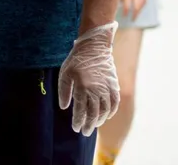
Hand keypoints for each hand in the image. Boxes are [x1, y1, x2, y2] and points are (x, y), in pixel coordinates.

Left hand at [58, 22, 119, 136]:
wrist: (94, 47)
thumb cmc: (76, 60)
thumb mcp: (64, 73)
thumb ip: (64, 91)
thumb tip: (64, 108)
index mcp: (82, 87)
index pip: (81, 110)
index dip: (78, 120)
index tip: (75, 128)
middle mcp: (96, 90)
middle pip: (94, 113)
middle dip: (89, 124)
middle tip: (85, 132)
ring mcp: (106, 88)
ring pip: (105, 110)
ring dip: (100, 120)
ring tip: (94, 126)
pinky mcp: (114, 85)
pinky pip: (114, 103)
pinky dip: (111, 112)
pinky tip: (106, 117)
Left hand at [121, 0, 146, 21]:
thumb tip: (113, 4)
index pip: (127, 5)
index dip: (125, 11)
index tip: (123, 16)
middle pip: (136, 6)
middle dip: (134, 14)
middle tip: (132, 20)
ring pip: (142, 4)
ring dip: (139, 11)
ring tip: (135, 16)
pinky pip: (145, 0)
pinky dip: (142, 6)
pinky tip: (139, 9)